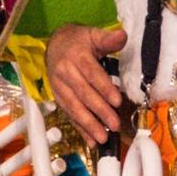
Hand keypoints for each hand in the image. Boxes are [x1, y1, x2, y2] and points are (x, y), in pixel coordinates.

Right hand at [45, 24, 125, 143]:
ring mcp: (59, 87)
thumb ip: (108, 39)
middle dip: (99, 111)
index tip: (117, 102)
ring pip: (74, 107)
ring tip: (103, 138)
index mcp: (76, 56)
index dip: (104, 88)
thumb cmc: (79, 41)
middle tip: (114, 124)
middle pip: (83, 94)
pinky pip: (69, 114)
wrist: (54, 44)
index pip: (92, 74)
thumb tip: (123, 36)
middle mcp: (65, 73)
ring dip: (89, 124)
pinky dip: (80, 128)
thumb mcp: (93, 34)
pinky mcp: (58, 98)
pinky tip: (91, 140)